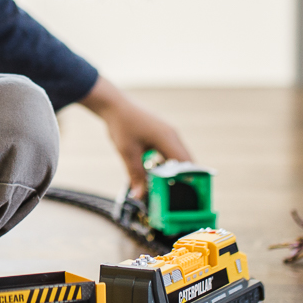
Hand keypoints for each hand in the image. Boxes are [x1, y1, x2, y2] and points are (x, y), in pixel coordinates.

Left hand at [78, 76, 191, 198]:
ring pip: (178, 157)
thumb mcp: (127, 153)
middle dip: (181, 179)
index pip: (185, 164)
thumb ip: (136, 175)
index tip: (185, 195)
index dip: (187, 180)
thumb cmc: (122, 125)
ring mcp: (169, 134)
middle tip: (174, 196)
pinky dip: (167, 164)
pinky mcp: (163, 134)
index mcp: (167, 138)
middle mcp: (172, 135)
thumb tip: (139, 196)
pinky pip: (171, 152)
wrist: (115, 106)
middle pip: (185, 162)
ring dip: (173, 171)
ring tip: (164, 186)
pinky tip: (157, 173)